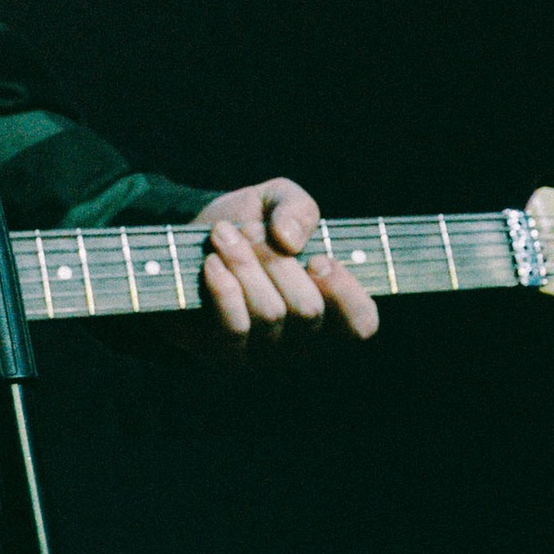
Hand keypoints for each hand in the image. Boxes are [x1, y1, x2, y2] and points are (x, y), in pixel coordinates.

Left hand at [199, 178, 378, 341]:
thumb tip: (290, 240)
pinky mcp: (227, 354)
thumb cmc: (249, 224)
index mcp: (331, 309)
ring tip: (223, 235)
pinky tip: (211, 262)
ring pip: (270, 314)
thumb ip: (298, 208)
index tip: (317, 259)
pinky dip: (223, 288)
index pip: (362, 323)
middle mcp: (304, 340)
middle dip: (276, 261)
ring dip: (244, 264)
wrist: (191, 238)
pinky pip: (235, 328)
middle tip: (251, 231)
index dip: (345, 292)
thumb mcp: (278, 199)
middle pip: (307, 310)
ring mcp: (266, 353)